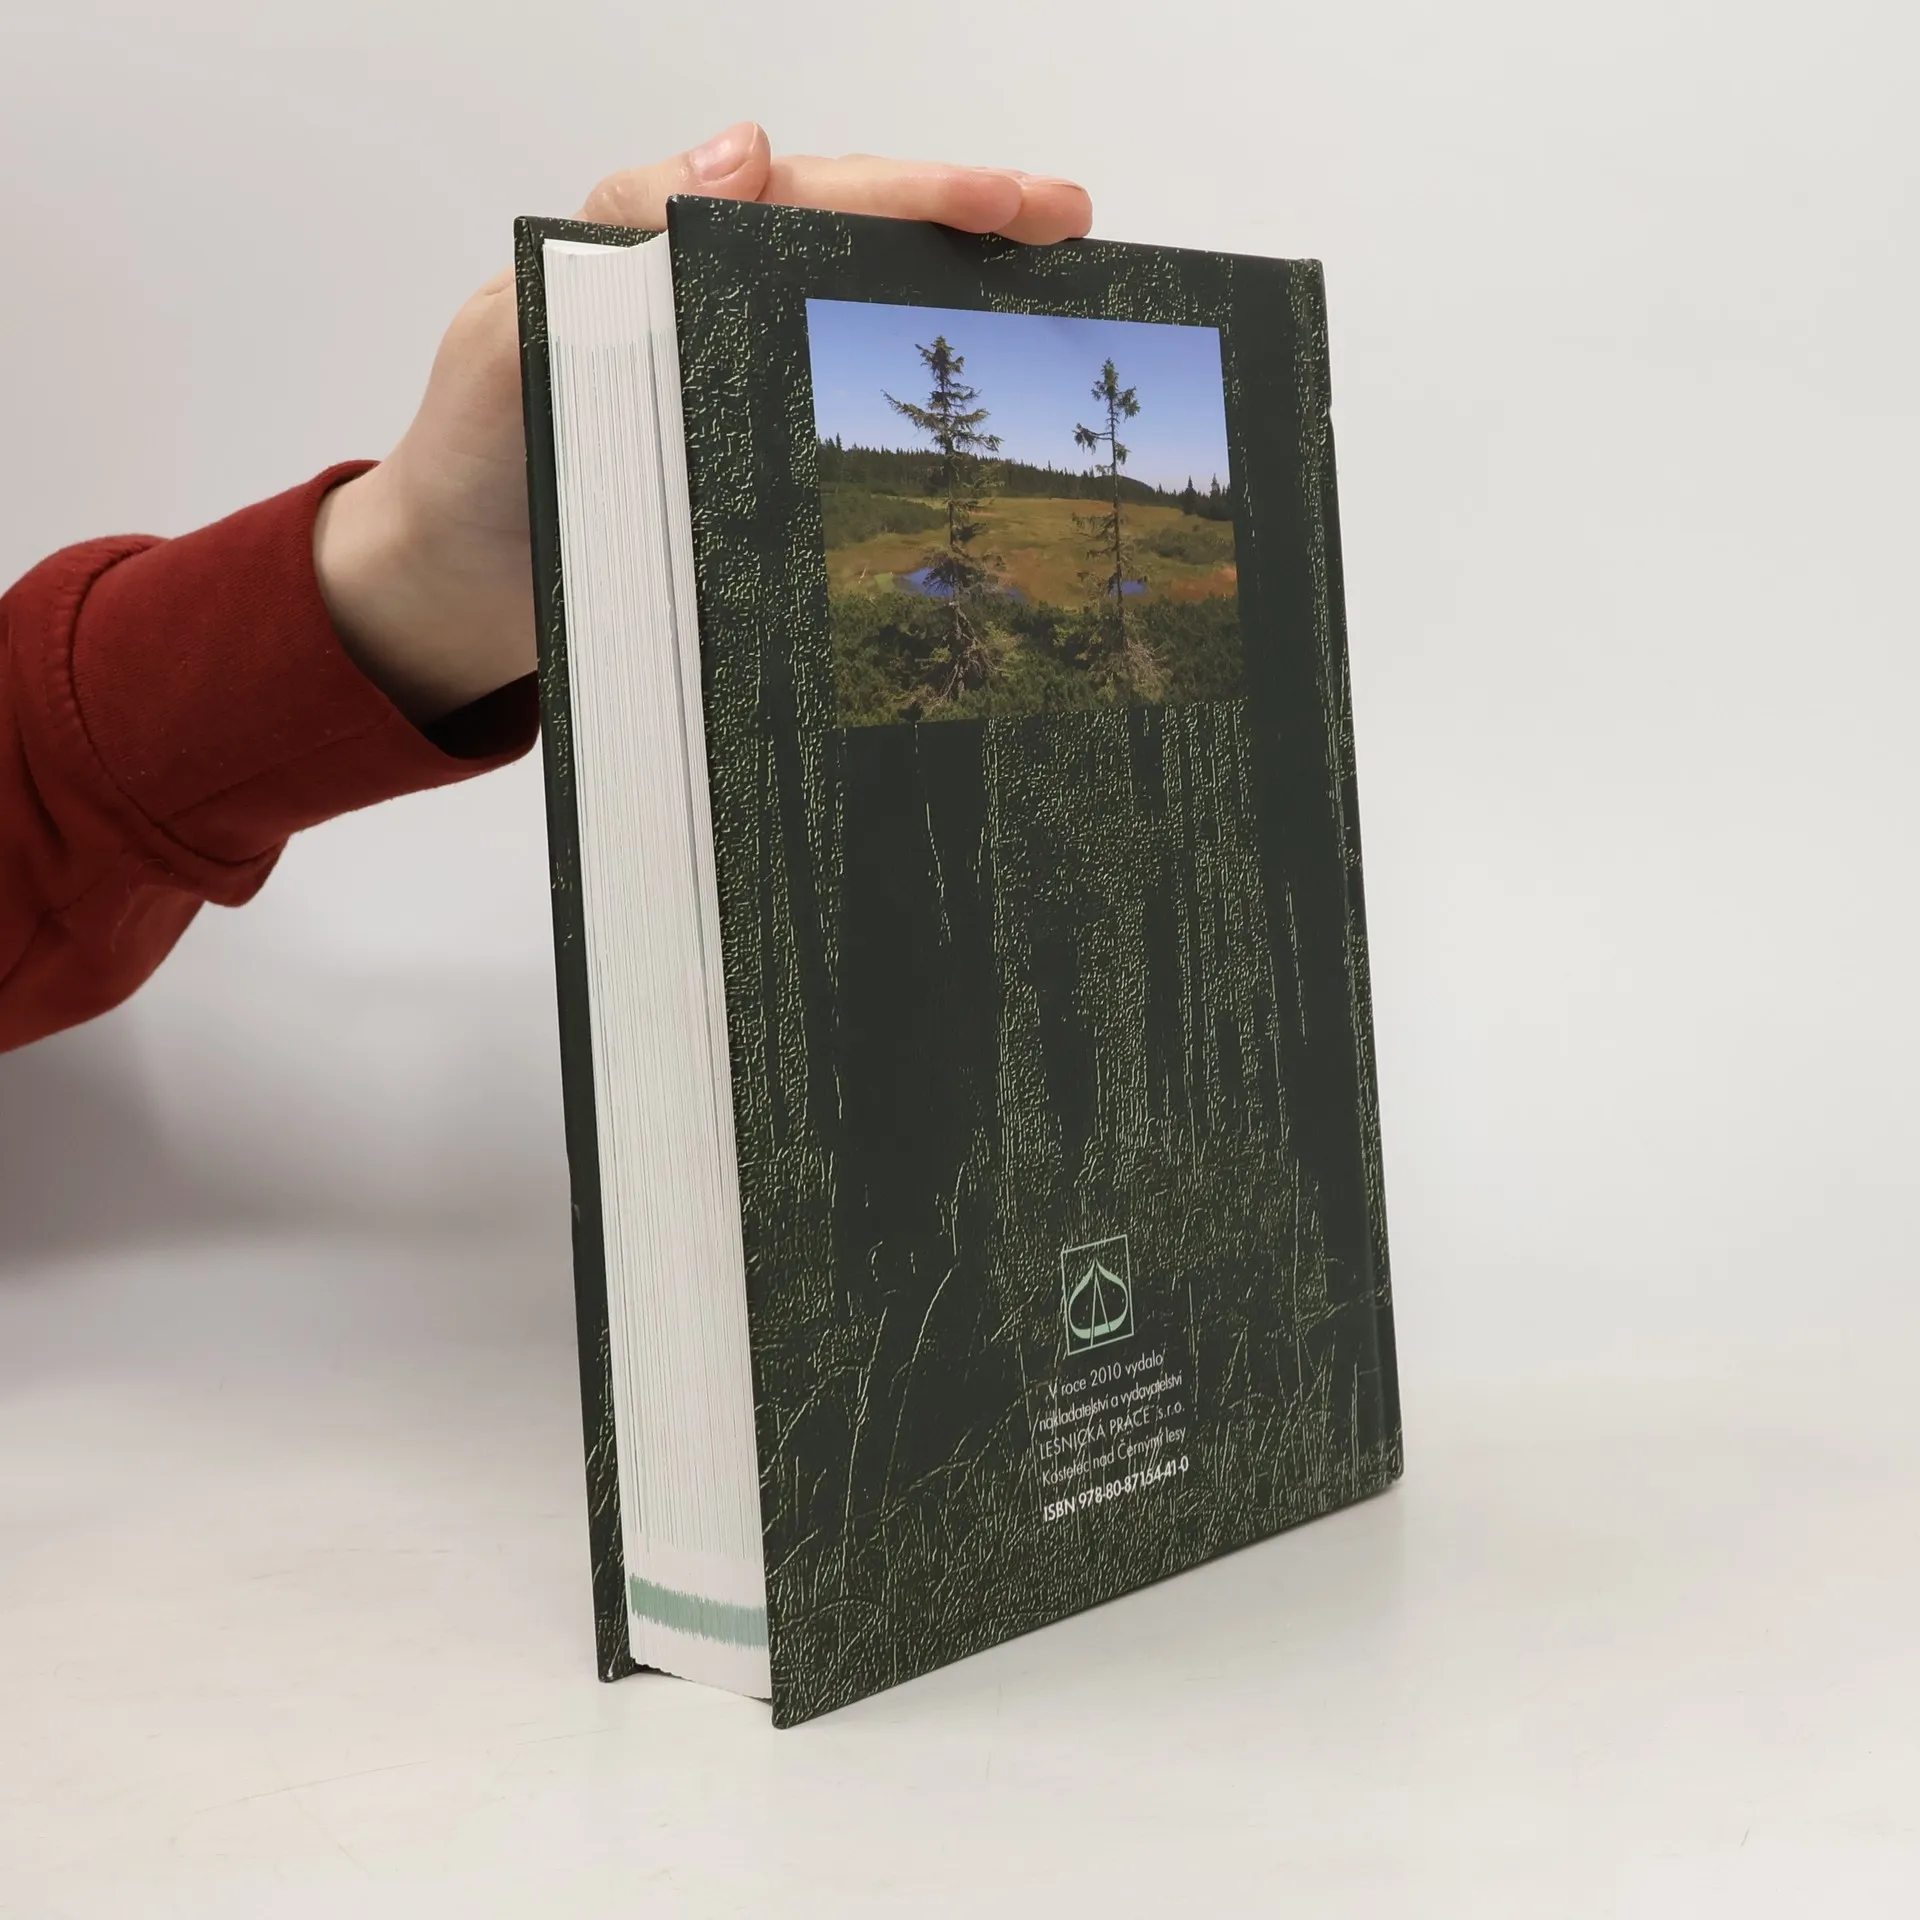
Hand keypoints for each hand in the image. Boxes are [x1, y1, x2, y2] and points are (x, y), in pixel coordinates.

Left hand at [313, 124, 1093, 724]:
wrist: (447, 605)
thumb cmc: (468, 472)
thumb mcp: (509, 339)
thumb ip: (609, 245)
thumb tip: (750, 149)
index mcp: (661, 256)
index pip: (810, 195)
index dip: (921, 191)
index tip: (1020, 206)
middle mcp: (712, 305)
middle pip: (859, 239)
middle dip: (972, 226)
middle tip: (1076, 231)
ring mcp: (739, 383)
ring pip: (863, 319)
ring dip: (961, 306)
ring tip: (1064, 302)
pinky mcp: (750, 466)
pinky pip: (842, 415)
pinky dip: (918, 412)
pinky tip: (986, 420)